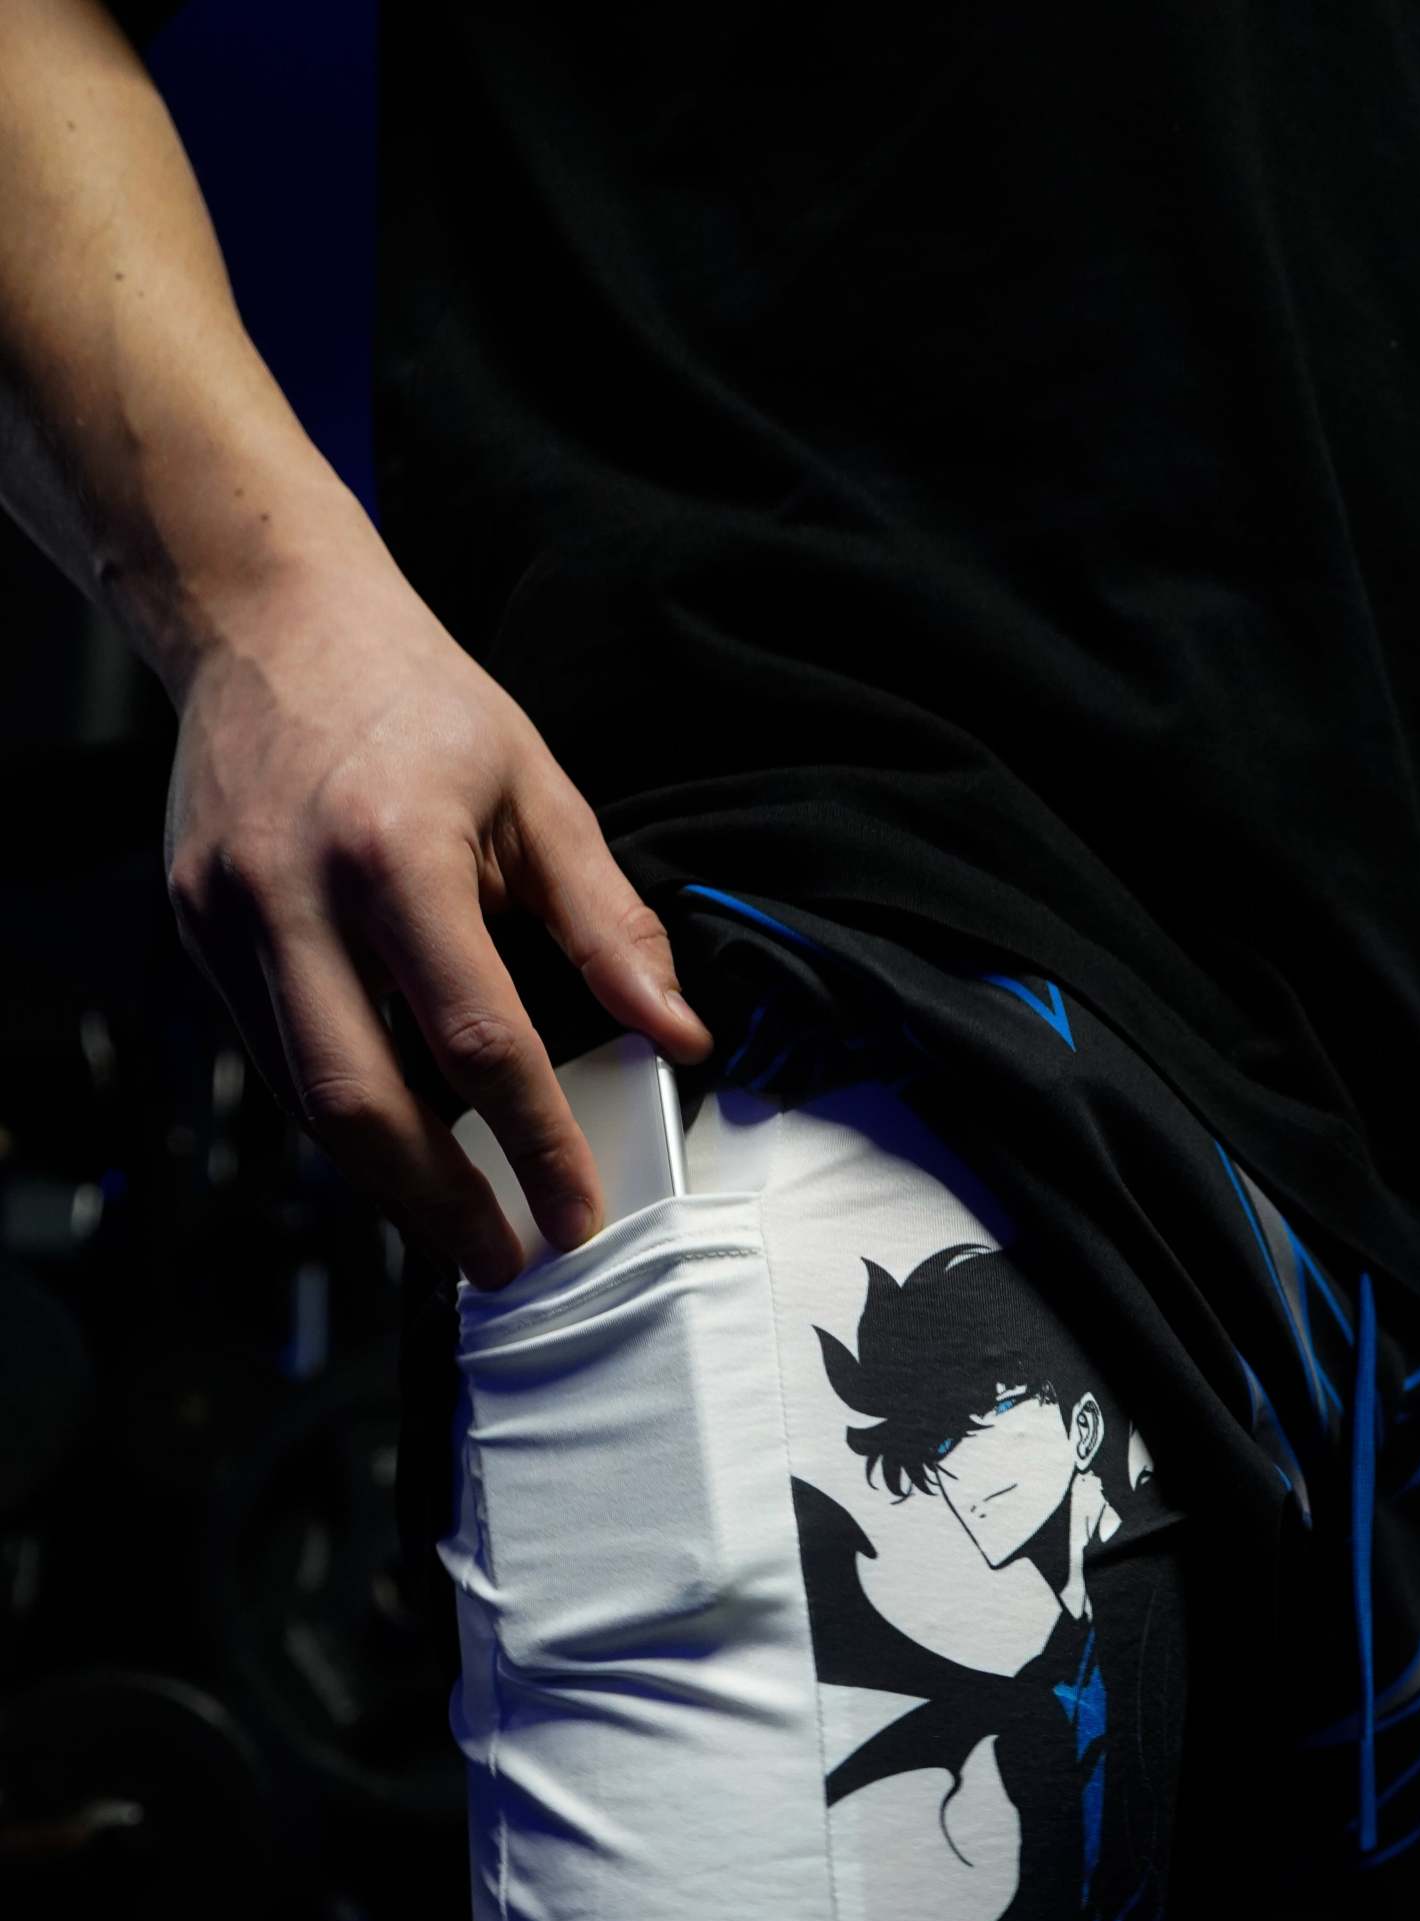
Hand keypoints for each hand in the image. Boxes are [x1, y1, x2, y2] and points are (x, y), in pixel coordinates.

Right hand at [161, 518, 712, 1287]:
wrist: (264, 616)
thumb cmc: (415, 698)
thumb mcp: (536, 790)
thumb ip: (608, 923)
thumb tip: (677, 1033)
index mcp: (396, 851)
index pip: (477, 1040)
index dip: (534, 1143)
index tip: (578, 1213)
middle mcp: (296, 894)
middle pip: (364, 1102)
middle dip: (441, 1206)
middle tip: (509, 1261)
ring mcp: (230, 917)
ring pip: (306, 1099)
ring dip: (387, 1184)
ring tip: (459, 1227)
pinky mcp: (197, 929)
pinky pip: (273, 1058)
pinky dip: (340, 1116)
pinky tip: (400, 1148)